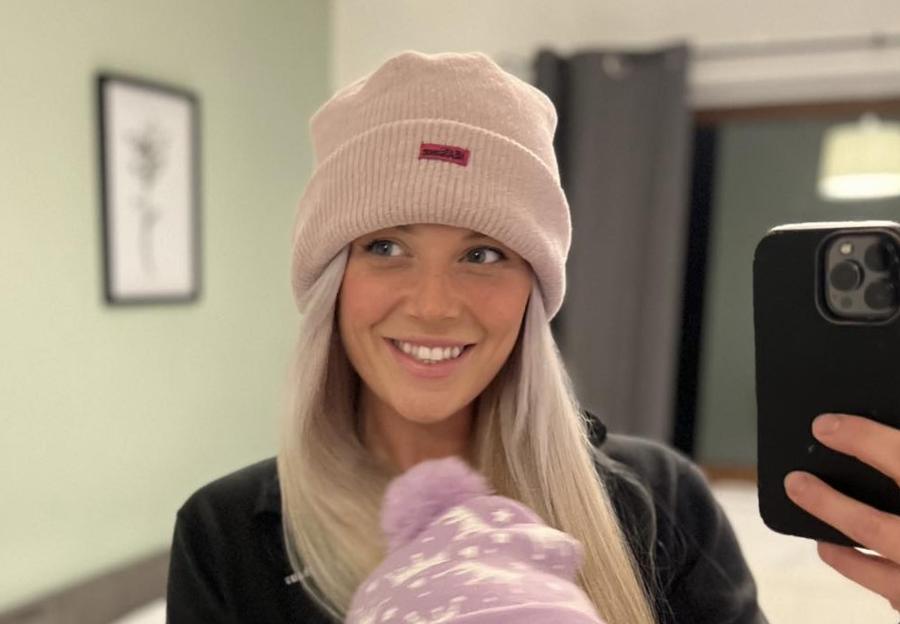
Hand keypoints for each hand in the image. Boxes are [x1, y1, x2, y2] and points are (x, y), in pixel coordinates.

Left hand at [783, 413, 899, 612]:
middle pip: (874, 526)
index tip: (823, 424)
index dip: (861, 438)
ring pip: (881, 576)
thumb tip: (884, 428)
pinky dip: (878, 581)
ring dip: (842, 554)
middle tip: (794, 481)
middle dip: (828, 504)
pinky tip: (864, 571)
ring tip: (820, 539)